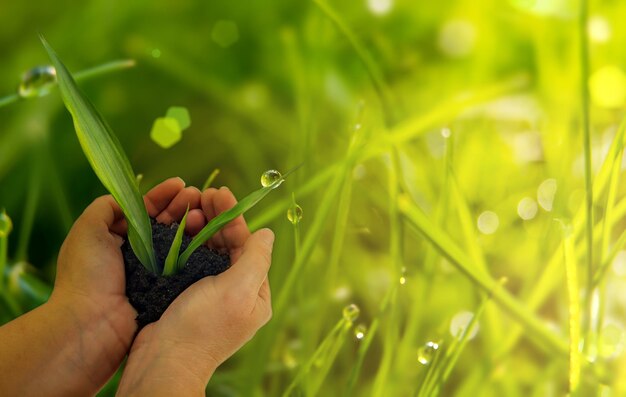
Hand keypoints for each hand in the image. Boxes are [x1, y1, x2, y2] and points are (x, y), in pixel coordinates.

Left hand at [47, 177, 205, 393]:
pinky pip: (186, 264)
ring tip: (204, 212)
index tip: (181, 184)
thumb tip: (129, 199)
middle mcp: (138, 254)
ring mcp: (155, 272)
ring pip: (179, 241)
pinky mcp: (168, 289)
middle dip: (182, 206)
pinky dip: (197, 248)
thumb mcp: (87, 231)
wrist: (93, 325)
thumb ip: (106, 207)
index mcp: (118, 239)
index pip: (145, 211)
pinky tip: (207, 235)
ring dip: (192, 223)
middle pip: (166, 223)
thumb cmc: (87, 275)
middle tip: (198, 196)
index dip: (163, 195)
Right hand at [117, 187, 273, 395]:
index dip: (234, 217)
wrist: (162, 361)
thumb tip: (269, 233)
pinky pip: (189, 263)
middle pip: (228, 246)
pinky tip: (175, 228)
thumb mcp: (237, 290)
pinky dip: (184, 243)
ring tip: (188, 207)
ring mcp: (210, 295)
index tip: (219, 193)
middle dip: (216, 218)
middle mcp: (235, 293)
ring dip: (200, 228)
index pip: (248, 246)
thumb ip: (255, 259)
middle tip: (202, 193)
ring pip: (208, 252)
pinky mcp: (187, 296)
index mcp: (254, 294)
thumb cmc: (202, 327)